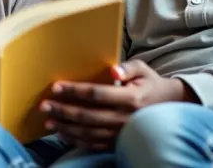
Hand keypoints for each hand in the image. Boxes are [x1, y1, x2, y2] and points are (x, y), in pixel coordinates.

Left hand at [40, 60, 194, 150]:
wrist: (169, 108)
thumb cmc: (150, 84)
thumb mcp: (143, 69)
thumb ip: (128, 68)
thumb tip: (113, 70)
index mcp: (130, 99)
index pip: (96, 94)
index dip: (75, 91)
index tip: (56, 87)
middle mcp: (125, 119)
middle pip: (87, 115)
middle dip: (63, 110)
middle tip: (44, 105)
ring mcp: (121, 134)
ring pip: (88, 132)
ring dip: (66, 126)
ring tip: (48, 120)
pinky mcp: (118, 143)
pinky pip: (93, 143)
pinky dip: (75, 139)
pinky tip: (62, 133)